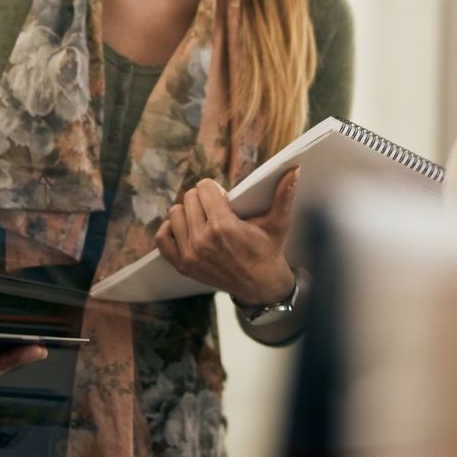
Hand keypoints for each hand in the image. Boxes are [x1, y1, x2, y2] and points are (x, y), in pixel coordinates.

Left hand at [154, 170, 300, 306]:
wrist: (260, 286)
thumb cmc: (269, 250)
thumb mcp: (278, 223)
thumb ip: (284, 195)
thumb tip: (294, 169)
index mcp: (224, 226)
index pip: (204, 188)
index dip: (216, 188)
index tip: (225, 197)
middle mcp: (203, 240)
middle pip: (189, 198)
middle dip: (203, 198)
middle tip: (217, 208)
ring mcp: (190, 255)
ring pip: (175, 213)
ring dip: (188, 212)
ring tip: (203, 218)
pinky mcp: (183, 266)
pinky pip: (163, 238)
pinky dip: (171, 229)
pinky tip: (187, 228)